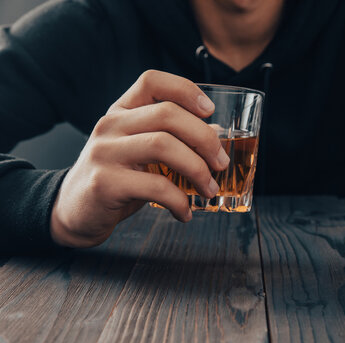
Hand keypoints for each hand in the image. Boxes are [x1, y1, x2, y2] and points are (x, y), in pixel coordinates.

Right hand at [50, 70, 229, 247]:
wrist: (75, 212)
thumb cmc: (118, 178)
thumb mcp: (140, 150)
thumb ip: (172, 138)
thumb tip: (217, 135)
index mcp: (122, 112)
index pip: (152, 82)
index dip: (185, 89)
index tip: (210, 110)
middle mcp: (110, 125)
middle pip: (167, 114)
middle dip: (205, 138)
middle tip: (221, 163)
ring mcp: (105, 152)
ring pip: (163, 145)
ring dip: (197, 169)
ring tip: (209, 189)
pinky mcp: (105, 183)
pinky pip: (155, 186)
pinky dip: (179, 201)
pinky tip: (185, 212)